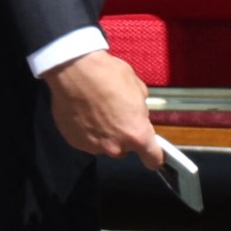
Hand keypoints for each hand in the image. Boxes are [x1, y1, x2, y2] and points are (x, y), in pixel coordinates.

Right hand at [42, 49, 163, 164]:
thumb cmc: (108, 76)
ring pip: (105, 145)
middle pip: (126, 150)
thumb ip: (141, 110)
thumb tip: (138, 114)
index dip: (155, 156)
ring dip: (105, 133)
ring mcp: (93, 146)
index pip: (153, 159)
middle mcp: (115, 146)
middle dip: (125, 136)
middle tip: (119, 115)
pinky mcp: (74, 142)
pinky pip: (87, 140)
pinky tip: (86, 113)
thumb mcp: (138, 89)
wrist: (75, 71)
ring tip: (99, 110)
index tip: (154, 154)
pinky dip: (88, 131)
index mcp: (137, 134)